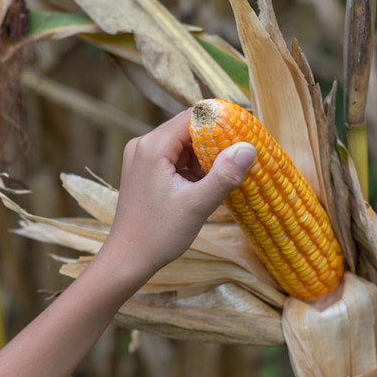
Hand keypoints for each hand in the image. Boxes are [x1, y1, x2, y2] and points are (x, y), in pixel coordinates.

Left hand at [102, 108, 255, 276]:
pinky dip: (192, 169)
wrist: (127, 259)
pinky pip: (173, 159)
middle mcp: (143, 145)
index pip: (192, 117)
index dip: (220, 123)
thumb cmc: (158, 234)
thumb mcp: (197, 205)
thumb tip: (249, 147)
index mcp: (152, 146)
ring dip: (204, 158)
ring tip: (223, 178)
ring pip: (182, 145)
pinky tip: (204, 187)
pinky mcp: (143, 171)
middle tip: (239, 158)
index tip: (245, 135)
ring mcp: (141, 158)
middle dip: (214, 143)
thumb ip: (224, 175)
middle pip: (187, 130)